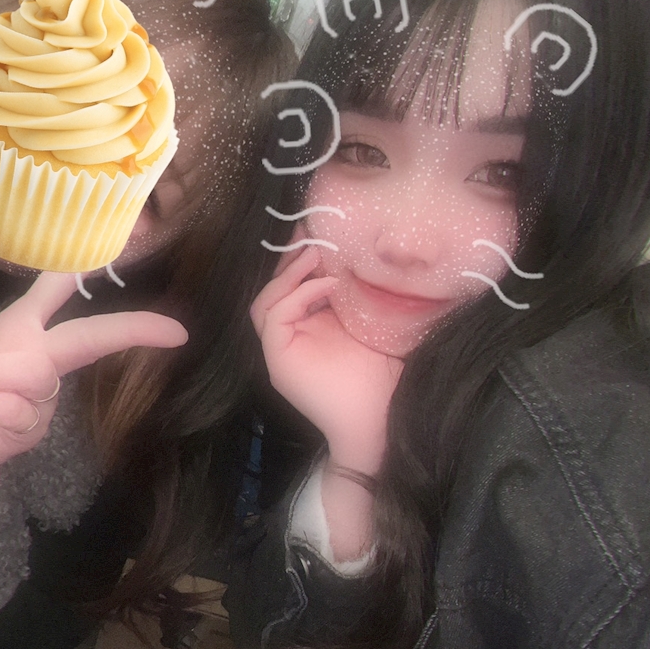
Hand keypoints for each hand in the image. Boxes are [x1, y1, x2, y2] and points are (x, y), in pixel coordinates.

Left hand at [0, 272, 187, 492]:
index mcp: (21, 328)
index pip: (54, 293)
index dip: (80, 271)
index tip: (121, 249)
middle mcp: (41, 357)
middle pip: (90, 336)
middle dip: (131, 328)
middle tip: (172, 330)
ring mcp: (42, 396)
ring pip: (33, 374)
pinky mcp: (31, 427)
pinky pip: (11, 408)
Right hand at [251, 249, 400, 474]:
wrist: (381, 417)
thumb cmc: (385, 375)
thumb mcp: (373, 322)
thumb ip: (362, 295)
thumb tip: (369, 255)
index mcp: (310, 330)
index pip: (292, 289)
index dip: (302, 260)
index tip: (322, 232)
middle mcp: (291, 341)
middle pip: (274, 292)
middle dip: (289, 260)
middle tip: (311, 231)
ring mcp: (281, 352)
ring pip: (264, 304)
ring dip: (288, 275)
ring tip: (316, 252)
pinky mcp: (279, 361)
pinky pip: (274, 317)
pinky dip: (296, 295)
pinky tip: (328, 284)